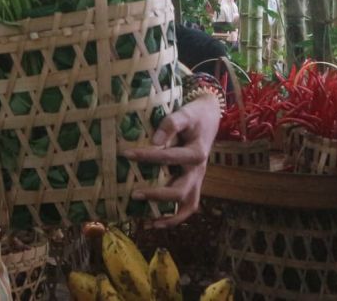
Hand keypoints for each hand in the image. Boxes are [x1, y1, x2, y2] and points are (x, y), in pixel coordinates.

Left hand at [123, 94, 221, 227]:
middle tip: (134, 194)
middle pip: (180, 191)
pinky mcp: (194, 184)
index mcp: (196, 153)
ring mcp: (197, 180)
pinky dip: (175, 217)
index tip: (126, 154)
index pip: (169, 157)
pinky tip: (157, 222)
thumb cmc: (194, 116)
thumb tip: (155, 141)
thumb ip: (171, 124)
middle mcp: (198, 171)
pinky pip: (188, 206)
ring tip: (149, 222)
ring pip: (187, 205)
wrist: (210, 117)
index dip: (147, 156)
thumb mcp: (185, 114)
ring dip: (169, 216)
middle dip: (157, 195)